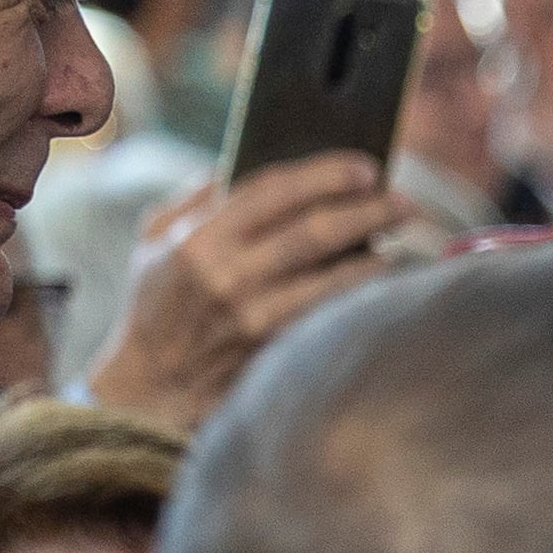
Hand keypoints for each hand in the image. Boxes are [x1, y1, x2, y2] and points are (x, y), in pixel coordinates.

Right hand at [85, 153, 410, 426]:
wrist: (149, 388)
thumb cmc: (156, 304)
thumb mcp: (155, 240)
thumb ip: (197, 198)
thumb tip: (246, 163)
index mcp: (198, 238)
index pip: (272, 191)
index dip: (325, 175)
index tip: (366, 167)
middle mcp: (227, 275)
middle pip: (313, 231)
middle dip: (367, 211)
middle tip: (404, 201)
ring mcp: (253, 318)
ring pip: (331, 279)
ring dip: (376, 258)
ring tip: (402, 240)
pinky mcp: (274, 352)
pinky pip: (329, 317)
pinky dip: (360, 296)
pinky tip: (383, 283)